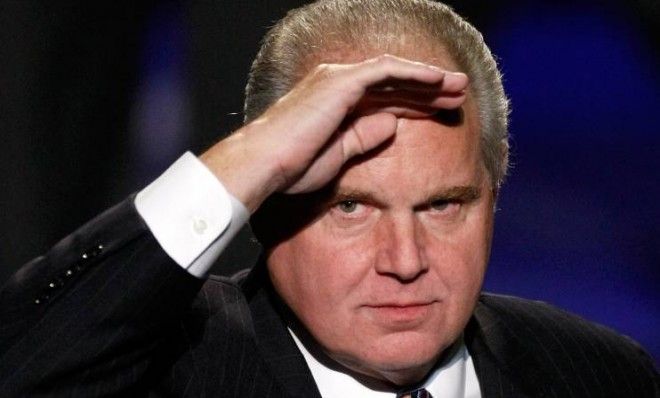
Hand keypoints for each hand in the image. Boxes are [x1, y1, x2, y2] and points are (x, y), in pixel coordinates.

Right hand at [201, 54, 467, 212]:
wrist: (266, 166)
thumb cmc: (294, 167)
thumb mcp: (340, 154)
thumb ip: (365, 136)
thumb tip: (393, 124)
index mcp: (338, 103)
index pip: (386, 99)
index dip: (416, 103)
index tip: (443, 110)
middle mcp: (339, 85)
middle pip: (395, 84)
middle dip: (429, 89)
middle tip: (459, 94)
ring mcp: (339, 80)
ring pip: (395, 74)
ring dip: (428, 79)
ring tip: (458, 86)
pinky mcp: (341, 83)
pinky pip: (386, 71)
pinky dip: (413, 73)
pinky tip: (437, 79)